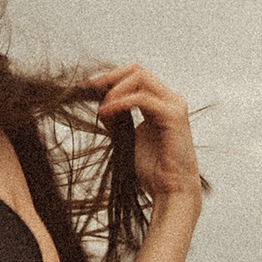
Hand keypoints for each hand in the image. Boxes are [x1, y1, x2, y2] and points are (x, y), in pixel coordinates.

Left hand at [95, 63, 202, 207]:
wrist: (171, 190)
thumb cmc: (154, 170)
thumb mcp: (129, 140)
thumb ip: (118, 121)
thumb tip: (102, 106)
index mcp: (161, 104)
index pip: (136, 77)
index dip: (111, 79)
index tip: (88, 89)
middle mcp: (170, 101)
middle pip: (138, 71)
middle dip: (111, 77)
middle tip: (90, 89)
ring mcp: (173, 106)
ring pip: (140, 78)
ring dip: (114, 89)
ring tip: (101, 108)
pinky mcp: (173, 116)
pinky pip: (142, 98)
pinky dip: (121, 102)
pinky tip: (107, 112)